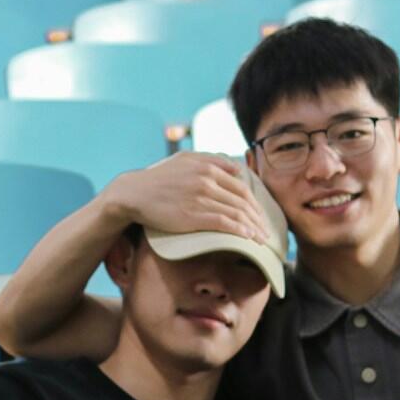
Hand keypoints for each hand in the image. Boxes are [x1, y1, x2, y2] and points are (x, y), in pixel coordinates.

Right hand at [104, 152, 270, 242]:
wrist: (134, 193)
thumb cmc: (159, 178)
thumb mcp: (185, 159)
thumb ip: (211, 160)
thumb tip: (236, 168)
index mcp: (208, 166)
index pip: (241, 187)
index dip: (254, 204)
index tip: (259, 217)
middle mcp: (207, 180)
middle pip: (242, 201)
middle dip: (257, 218)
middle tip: (265, 231)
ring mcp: (200, 197)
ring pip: (236, 213)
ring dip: (252, 228)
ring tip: (260, 239)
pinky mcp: (193, 215)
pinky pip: (223, 223)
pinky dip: (239, 231)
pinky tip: (247, 238)